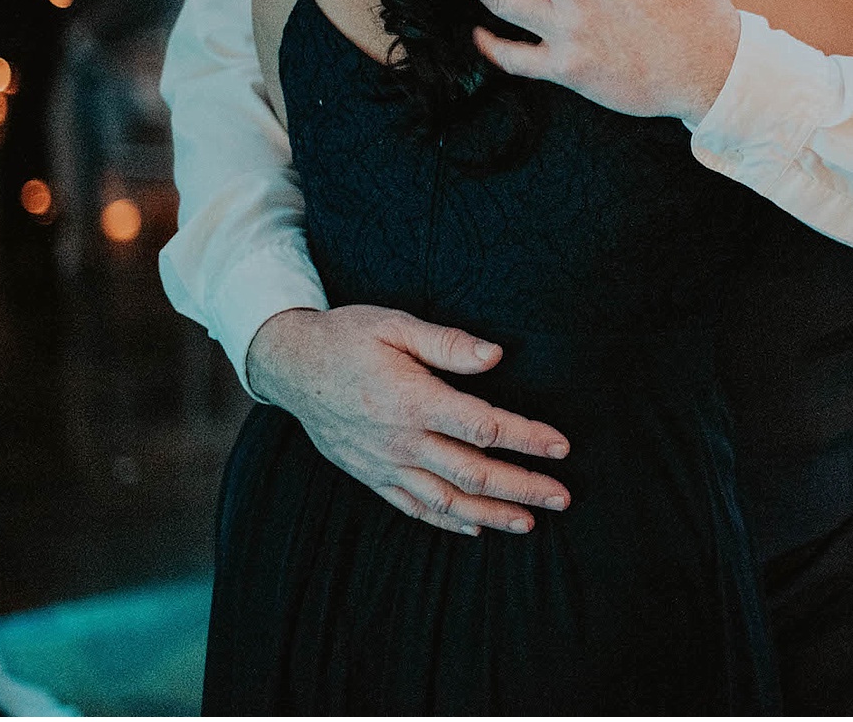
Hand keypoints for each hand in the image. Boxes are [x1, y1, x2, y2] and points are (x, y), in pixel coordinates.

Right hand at [245, 306, 571, 534]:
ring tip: (530, 523)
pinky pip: (414, 507)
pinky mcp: (370, 475)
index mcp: (413, 400)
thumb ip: (447, 343)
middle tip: (563, 497)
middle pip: (474, 473)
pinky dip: (447, 521)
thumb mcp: (395, 325)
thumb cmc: (346, 337)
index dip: (526, 438)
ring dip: (493, 514)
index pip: (483, 427)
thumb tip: (496, 356)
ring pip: (447, 499)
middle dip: (523, 487)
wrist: (289, 366)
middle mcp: (401, 440)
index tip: (562, 447)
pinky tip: (475, 528)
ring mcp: (384, 464)